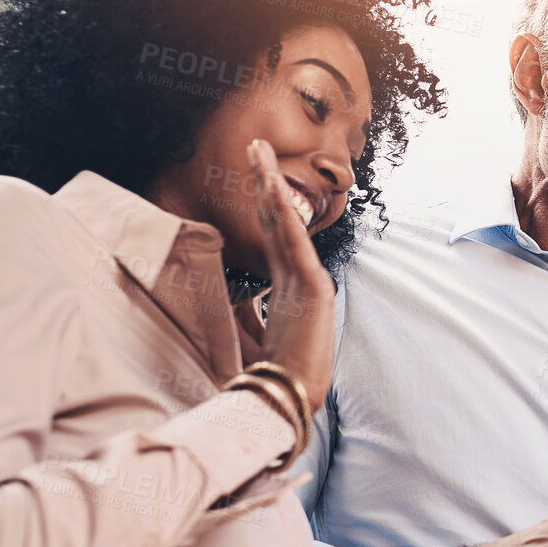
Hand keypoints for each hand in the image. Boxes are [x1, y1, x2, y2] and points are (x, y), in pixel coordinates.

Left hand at [246, 138, 336, 399]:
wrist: (287, 400)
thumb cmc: (273, 375)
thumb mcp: (252, 335)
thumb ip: (246, 312)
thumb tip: (234, 294)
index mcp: (286, 289)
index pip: (273, 235)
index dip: (265, 202)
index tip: (255, 174)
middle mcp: (300, 278)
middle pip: (279, 219)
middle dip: (267, 180)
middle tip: (256, 146)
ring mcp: (309, 281)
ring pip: (286, 223)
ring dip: (272, 185)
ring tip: (260, 153)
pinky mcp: (313, 288)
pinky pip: (294, 243)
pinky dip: (285, 213)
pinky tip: (275, 187)